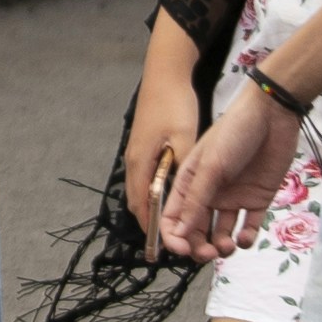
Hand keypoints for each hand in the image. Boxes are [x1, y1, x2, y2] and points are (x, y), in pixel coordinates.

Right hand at [120, 69, 198, 227]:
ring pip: (147, 192)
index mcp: (140, 164)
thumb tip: (185, 199)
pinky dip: (162, 193)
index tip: (167, 247)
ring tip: (182, 225)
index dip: (153, 229)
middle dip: (157, 224)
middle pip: (142, 203)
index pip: (142, 207)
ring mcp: (140, 155)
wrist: (165, 74)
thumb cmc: (173, 104)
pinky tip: (181, 196)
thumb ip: (183, 169)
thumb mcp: (184, 137)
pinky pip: (152, 179)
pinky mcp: (148, 148)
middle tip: (180, 240)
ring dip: (160, 209)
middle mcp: (135, 163)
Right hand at [160, 92, 295, 260]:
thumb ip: (195, 201)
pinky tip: (244, 238)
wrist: (272, 114)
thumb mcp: (210, 167)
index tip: (182, 250)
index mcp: (189, 182)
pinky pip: (249, 226)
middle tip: (208, 254)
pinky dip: (245, 238)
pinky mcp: (257, 198)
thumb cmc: (234, 130)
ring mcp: (233, 196)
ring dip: (222, 245)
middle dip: (199, 246)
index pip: (173, 217)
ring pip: (222, 233)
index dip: (174, 237)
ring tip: (228, 246)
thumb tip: (178, 232)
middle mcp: (209, 193)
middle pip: (197, 230)